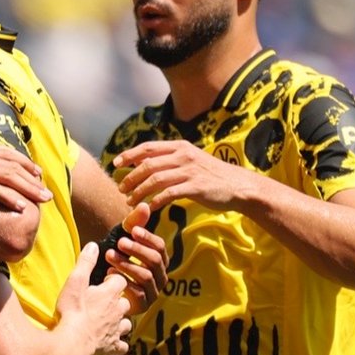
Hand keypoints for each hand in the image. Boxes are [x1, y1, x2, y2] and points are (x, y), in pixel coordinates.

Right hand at [0, 126, 49, 211]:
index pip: (1, 153)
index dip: (20, 161)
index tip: (34, 169)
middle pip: (11, 165)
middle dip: (32, 177)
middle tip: (47, 189)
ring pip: (9, 177)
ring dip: (29, 188)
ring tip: (44, 199)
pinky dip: (10, 197)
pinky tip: (22, 206)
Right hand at [57, 242, 131, 354]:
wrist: (71, 342)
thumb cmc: (72, 310)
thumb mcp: (75, 282)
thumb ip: (85, 263)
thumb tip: (93, 246)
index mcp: (110, 293)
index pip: (121, 280)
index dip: (113, 279)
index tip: (103, 281)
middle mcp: (118, 311)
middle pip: (125, 301)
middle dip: (117, 300)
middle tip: (103, 301)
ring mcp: (117, 330)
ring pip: (126, 323)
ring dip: (119, 321)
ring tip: (108, 320)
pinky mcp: (113, 347)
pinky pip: (122, 345)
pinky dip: (118, 344)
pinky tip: (111, 342)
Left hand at [104, 203, 167, 313]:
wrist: (107, 288)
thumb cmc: (120, 259)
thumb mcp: (125, 239)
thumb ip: (135, 223)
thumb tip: (145, 205)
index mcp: (159, 259)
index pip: (160, 246)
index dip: (147, 237)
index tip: (132, 230)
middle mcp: (161, 276)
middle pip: (155, 260)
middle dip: (137, 250)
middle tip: (119, 242)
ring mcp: (154, 291)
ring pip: (146, 276)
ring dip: (127, 264)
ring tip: (110, 256)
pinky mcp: (144, 304)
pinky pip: (138, 293)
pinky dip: (124, 281)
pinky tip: (109, 273)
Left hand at [113, 140, 260, 211]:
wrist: (238, 186)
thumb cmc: (211, 175)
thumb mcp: (190, 160)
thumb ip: (169, 159)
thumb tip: (142, 162)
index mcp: (180, 147)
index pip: (148, 147)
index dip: (129, 155)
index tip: (115, 164)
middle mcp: (184, 156)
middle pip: (148, 164)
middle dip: (131, 177)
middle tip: (121, 189)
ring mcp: (190, 171)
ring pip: (155, 179)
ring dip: (139, 191)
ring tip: (130, 201)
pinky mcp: (196, 187)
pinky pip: (169, 193)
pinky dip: (156, 201)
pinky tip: (149, 208)